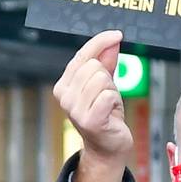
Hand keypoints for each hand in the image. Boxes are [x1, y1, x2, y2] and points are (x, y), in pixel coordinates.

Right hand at [53, 31, 131, 181]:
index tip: (117, 34)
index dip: (100, 42)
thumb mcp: (105, 84)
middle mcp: (64, 96)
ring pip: (102, 79)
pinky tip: (111, 113)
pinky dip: (114, 101)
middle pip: (93, 66)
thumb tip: (113, 39)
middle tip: (108, 95)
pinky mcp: (89, 120)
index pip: (81, 56)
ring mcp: (74, 109)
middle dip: (108, 77)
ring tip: (109, 105)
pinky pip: (108, 95)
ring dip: (112, 90)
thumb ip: (106, 61)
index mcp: (63, 85)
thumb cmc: (106, 114)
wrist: (108, 147)